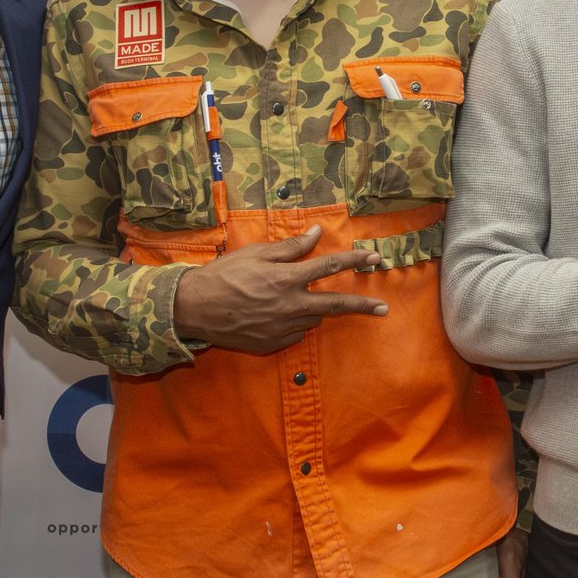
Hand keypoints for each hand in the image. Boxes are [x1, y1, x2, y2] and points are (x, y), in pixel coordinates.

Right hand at [172, 225, 385, 353]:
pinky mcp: (272, 343)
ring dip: (315, 308)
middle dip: (362, 305)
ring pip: (313, 318)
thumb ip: (290, 247)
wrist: (194, 309)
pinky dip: (295, 322)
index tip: (374, 259)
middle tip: (383, 308)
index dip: (354, 261)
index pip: (329, 266)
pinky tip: (278, 315)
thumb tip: (317, 233)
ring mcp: (282, 328)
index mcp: (286, 278)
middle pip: (335, 304)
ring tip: (296, 299)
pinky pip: (295, 332)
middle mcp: (289, 305)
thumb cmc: (223, 275)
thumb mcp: (255, 254)